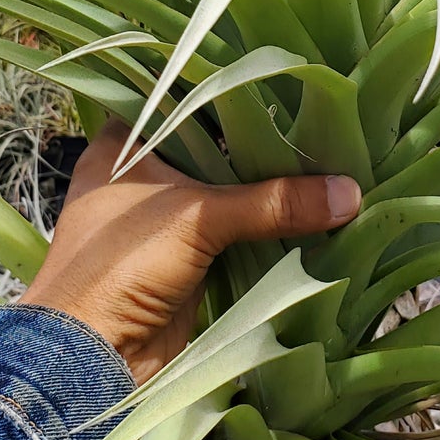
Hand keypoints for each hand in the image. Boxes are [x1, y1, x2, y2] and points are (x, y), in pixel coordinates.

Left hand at [20, 120, 361, 381]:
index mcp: (122, 146)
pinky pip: (234, 238)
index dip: (227, 89)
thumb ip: (273, 201)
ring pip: (225, 196)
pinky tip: (310, 213)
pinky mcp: (185, 266)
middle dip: (260, 146)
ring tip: (328, 161)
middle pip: (211, 151)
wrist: (88, 361)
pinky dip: (265, 231)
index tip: (280, 79)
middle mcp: (141, 179)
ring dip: (267, 192)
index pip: (180, 100)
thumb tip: (350, 192)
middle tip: (320, 120)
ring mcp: (163, 225)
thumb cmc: (120, 266)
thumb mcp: (199, 217)